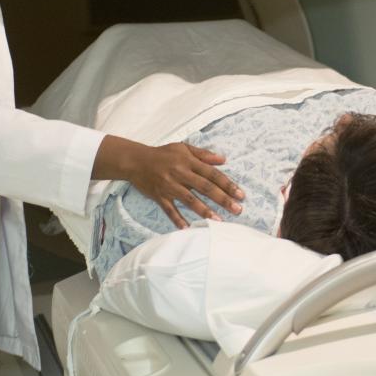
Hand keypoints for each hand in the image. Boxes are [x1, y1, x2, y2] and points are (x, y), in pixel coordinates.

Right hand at [94, 137, 242, 228]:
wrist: (136, 161)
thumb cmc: (163, 154)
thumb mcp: (183, 148)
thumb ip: (204, 154)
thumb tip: (223, 159)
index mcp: (188, 162)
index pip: (212, 173)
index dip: (227, 184)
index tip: (240, 194)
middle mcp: (180, 174)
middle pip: (204, 187)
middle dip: (222, 199)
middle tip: (237, 209)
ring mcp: (169, 186)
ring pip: (189, 200)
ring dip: (205, 211)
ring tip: (219, 221)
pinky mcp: (159, 196)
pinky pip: (169, 210)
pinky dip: (177, 219)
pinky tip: (187, 228)